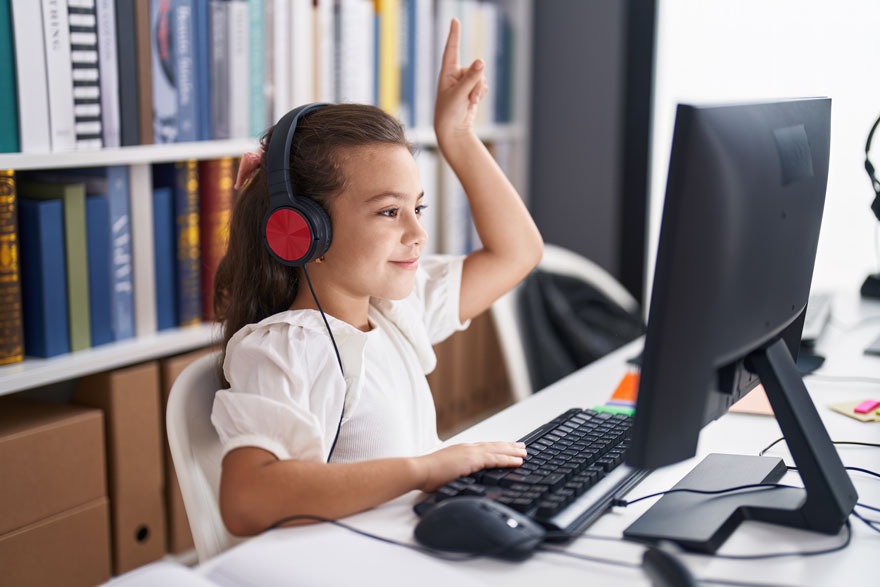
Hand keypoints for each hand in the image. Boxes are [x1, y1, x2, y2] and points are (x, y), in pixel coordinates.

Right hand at [414, 441, 525, 491]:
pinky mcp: (473, 459)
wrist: (420, 471)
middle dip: (509, 447)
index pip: (484, 448)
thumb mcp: (447, 474)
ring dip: (513, 452)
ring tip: (524, 452)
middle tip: (522, 447)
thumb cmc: (428, 475)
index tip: (507, 448)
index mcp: (461, 451)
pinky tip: (518, 461)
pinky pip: (495, 459)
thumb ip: (457, 474)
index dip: (497, 448)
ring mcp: (470, 452)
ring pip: (498, 450)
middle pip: (494, 446)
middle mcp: (468, 448)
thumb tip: (463, 481)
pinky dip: (508, 459)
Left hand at [434, 18, 488, 144]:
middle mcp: (456, 74)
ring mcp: (465, 81)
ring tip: (470, 102)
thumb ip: (471, 78)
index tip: (455, 20)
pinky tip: (474, 103)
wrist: (453, 130)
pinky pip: (483, 84)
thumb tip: (482, 61)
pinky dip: (481, 93)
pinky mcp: (472, 89)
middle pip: (475, 68)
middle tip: (469, 98)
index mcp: (447, 72)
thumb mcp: (460, 94)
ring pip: (481, 77)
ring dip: (479, 91)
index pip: (451, 49)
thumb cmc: (449, 113)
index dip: (454, 35)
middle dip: (476, 83)